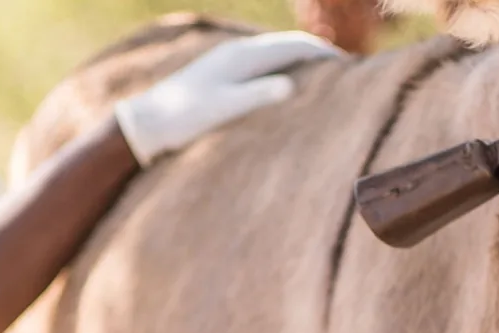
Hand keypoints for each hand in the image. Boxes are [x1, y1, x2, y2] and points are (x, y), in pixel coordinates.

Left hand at [113, 30, 344, 165]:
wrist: (147, 122)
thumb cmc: (186, 118)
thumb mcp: (225, 109)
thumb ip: (258, 95)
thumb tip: (292, 87)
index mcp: (243, 57)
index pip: (295, 46)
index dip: (325, 54)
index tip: (352, 66)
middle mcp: (237, 52)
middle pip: (288, 44)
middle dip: (318, 53)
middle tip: (347, 70)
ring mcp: (228, 60)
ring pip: (276, 52)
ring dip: (301, 59)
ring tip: (324, 76)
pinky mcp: (222, 72)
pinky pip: (263, 62)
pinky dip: (284, 67)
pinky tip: (288, 84)